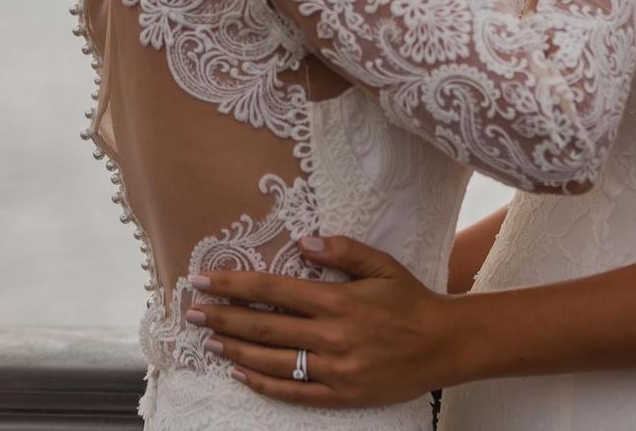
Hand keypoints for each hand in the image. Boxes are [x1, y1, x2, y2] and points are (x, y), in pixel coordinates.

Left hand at [186, 236, 457, 408]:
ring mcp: (332, 368)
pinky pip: (293, 392)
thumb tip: (304, 240)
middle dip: (223, 319)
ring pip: (272, 361)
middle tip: (192, 312)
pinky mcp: (339, 394)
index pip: (273, 290)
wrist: (442, 344)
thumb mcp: (382, 264)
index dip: (235, 285)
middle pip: (263, 327)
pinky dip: (263, 384)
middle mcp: (329, 335)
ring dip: (235, 352)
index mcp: (336, 300)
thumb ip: (343, 250)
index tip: (205, 281)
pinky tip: (242, 374)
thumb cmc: (410, 299)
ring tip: (208, 343)